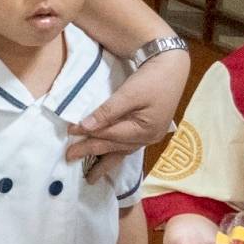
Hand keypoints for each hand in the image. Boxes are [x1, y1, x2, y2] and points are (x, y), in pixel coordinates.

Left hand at [65, 45, 188, 170]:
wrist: (173, 66)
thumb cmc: (153, 78)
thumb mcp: (130, 93)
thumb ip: (107, 111)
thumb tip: (85, 127)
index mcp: (145, 130)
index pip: (110, 135)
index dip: (88, 135)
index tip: (69, 132)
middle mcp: (148, 138)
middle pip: (115, 147)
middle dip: (92, 153)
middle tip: (69, 158)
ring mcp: (150, 136)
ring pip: (122, 151)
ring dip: (105, 161)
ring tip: (91, 176)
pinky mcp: (149, 130)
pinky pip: (128, 146)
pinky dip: (115, 151)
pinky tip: (107, 157)